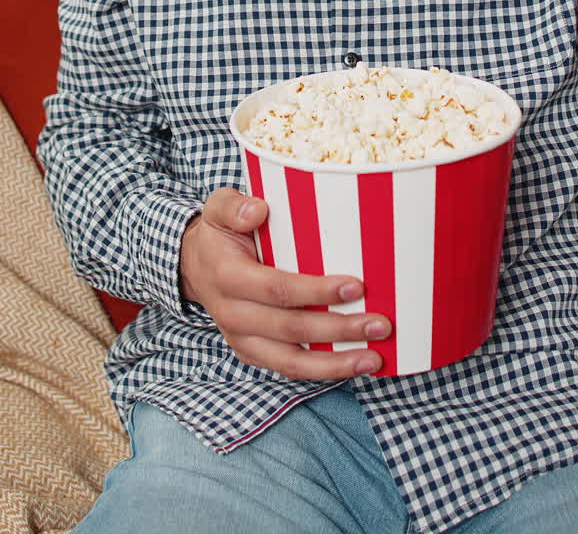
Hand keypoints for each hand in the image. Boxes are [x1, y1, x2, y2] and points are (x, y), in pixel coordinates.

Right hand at [179, 187, 390, 379]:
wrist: (196, 266)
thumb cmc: (220, 233)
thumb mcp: (218, 209)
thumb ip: (233, 206)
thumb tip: (258, 210)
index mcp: (228, 278)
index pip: (278, 290)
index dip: (317, 292)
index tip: (357, 287)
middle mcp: (234, 315)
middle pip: (292, 330)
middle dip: (339, 330)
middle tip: (381, 324)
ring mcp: (243, 340)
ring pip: (292, 362)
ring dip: (336, 364)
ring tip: (374, 360)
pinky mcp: (253, 353)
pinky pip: (289, 370)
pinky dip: (323, 372)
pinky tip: (354, 365)